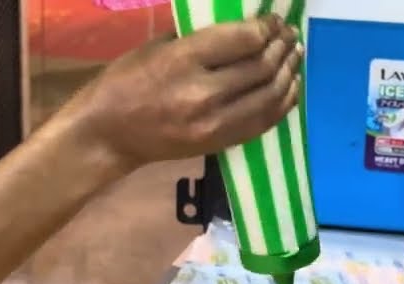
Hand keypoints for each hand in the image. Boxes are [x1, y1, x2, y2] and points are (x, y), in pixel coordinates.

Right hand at [65, 15, 301, 169]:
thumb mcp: (156, 47)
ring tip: (294, 56)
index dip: (267, 27)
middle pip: (262, 67)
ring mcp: (214, 124)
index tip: (274, 20)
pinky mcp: (219, 144)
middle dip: (282, 47)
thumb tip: (240, 26)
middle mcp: (203, 93)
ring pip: (269, 96)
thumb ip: (198, 37)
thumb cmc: (125, 82)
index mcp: (183, 60)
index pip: (244, 39)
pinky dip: (282, 102)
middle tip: (289, 36)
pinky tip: (288, 87)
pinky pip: (263, 122)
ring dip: (288, 73)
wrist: (108, 134)